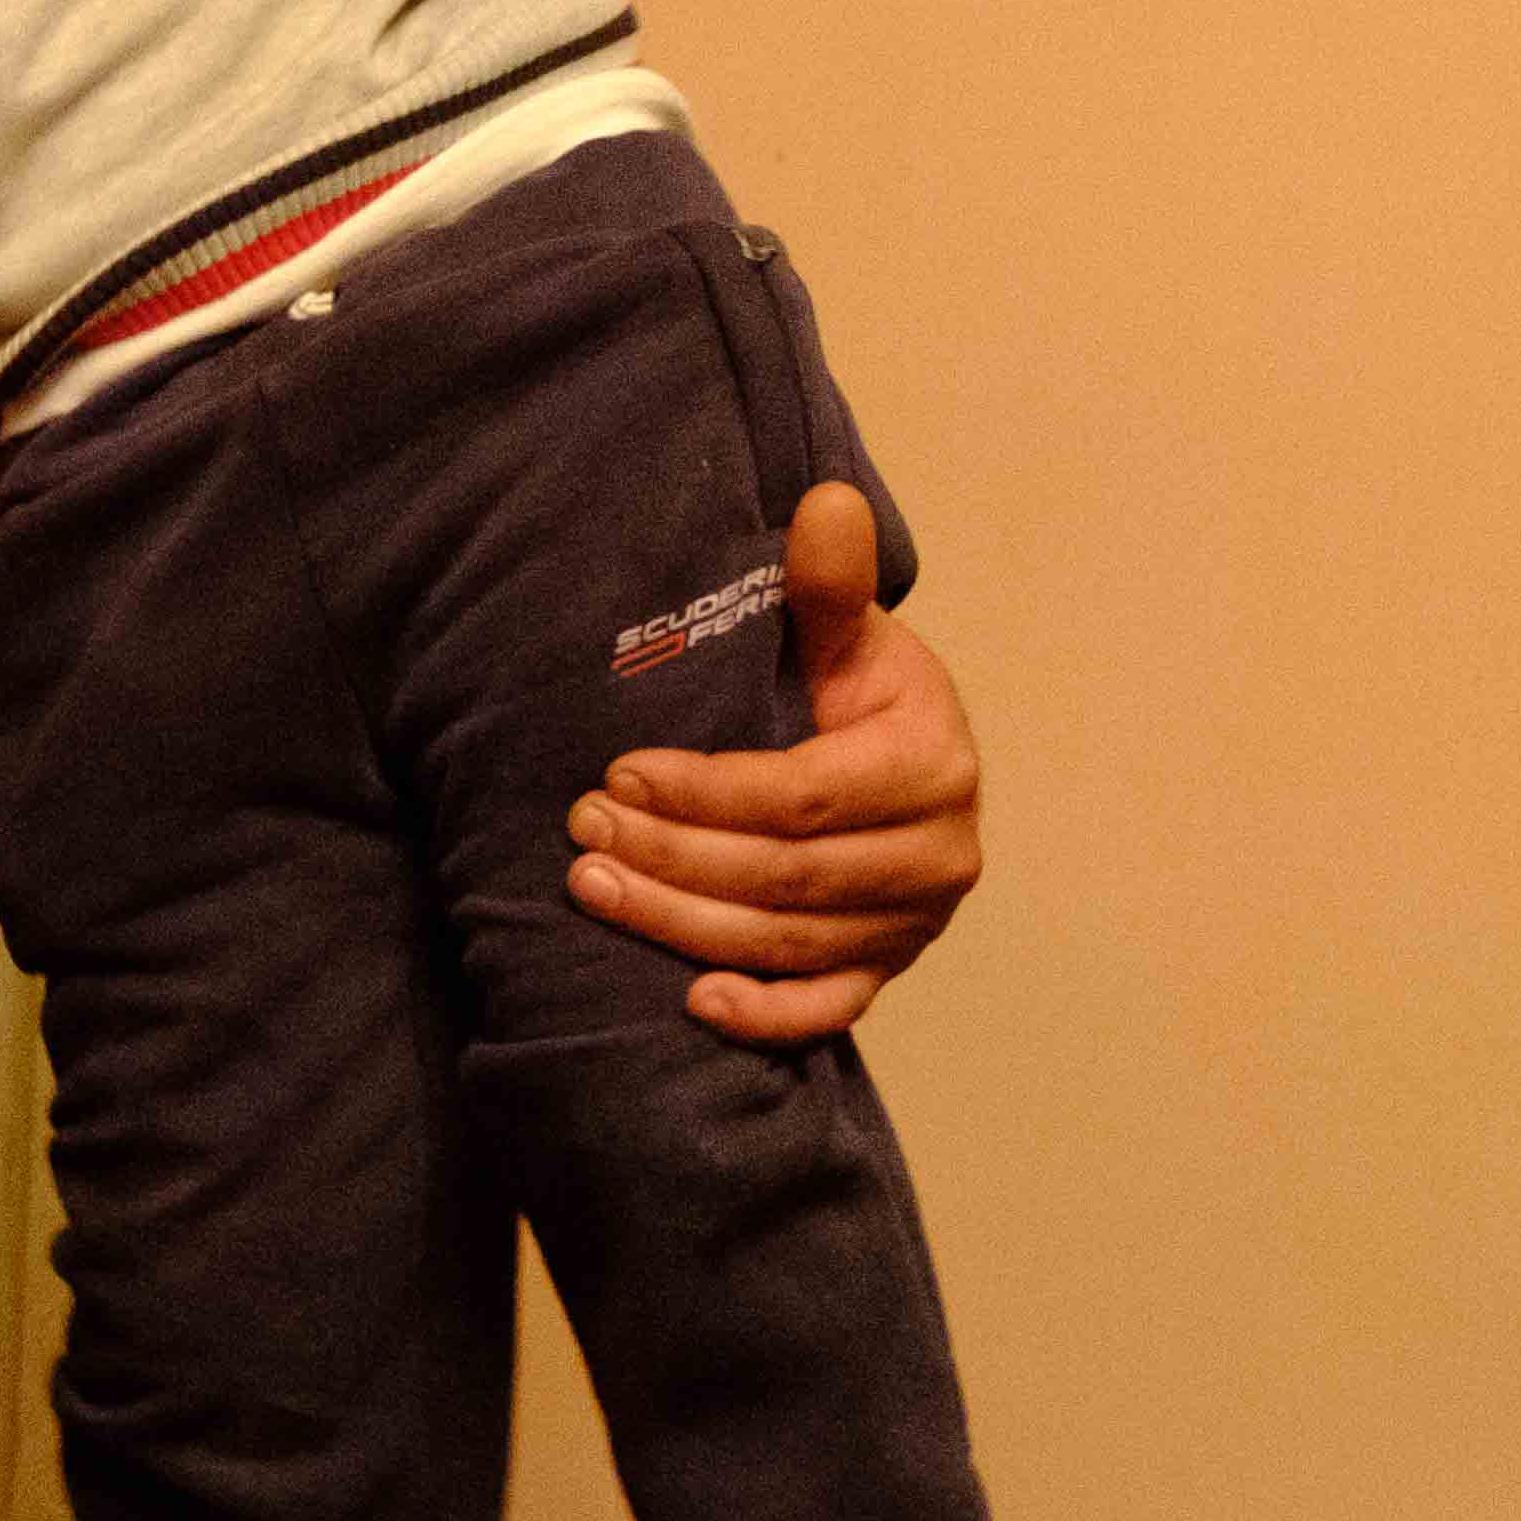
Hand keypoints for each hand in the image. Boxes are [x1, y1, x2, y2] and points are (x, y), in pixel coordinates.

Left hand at [563, 485, 977, 1043]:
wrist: (888, 756)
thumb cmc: (850, 689)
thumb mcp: (843, 632)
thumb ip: (828, 583)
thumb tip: (825, 504)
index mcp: (932, 763)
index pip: (804, 794)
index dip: (706, 790)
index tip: (617, 773)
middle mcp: (939, 855)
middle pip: (786, 876)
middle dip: (673, 856)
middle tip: (581, 833)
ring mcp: (913, 925)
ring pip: (787, 943)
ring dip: (681, 925)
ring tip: (592, 889)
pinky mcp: (884, 973)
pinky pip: (826, 1011)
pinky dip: (762, 1016)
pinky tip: (691, 1001)